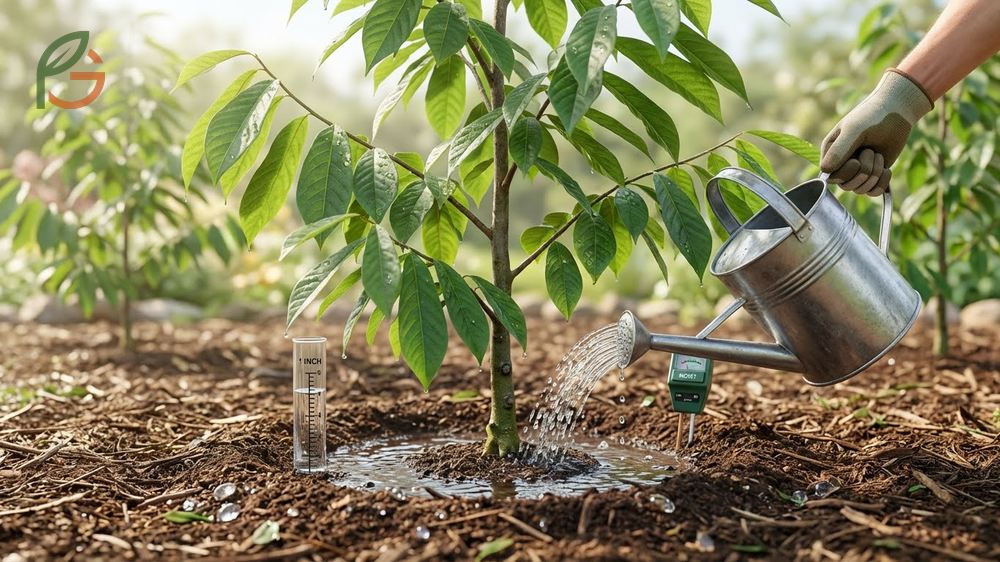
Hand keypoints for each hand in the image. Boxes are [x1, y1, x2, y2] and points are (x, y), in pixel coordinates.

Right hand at [821, 70, 932, 195]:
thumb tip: (825, 170)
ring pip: (861, 189)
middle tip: (872, 151)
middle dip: (864, 171)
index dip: (845, 173)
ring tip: (878, 154)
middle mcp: (841, 164)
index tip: (857, 160)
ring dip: (875, 173)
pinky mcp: (872, 175)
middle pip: (846, 185)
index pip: (830, 176)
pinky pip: (873, 192)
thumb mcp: (854, 130)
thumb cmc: (872, 117)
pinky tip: (886, 169)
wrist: (896, 113)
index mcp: (831, 152)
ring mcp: (857, 171)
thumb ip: (840, 149)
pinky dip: (882, 183)